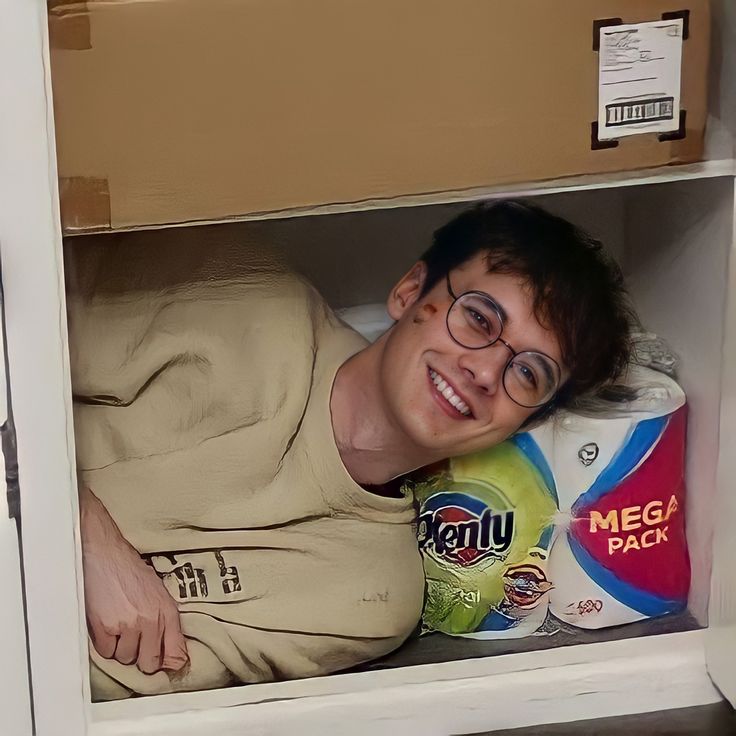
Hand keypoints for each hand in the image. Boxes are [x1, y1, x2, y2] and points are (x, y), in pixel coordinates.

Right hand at [80, 485, 188, 673]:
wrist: (105, 554)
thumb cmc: (130, 572)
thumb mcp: (158, 593)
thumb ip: (167, 624)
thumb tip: (174, 658)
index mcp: (167, 612)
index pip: (176, 653)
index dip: (169, 664)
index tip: (163, 666)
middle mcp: (151, 620)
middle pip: (149, 664)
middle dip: (141, 657)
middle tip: (134, 641)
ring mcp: (129, 625)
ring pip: (126, 659)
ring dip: (120, 648)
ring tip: (118, 625)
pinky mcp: (106, 628)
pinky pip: (106, 653)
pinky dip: (104, 643)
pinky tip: (106, 624)